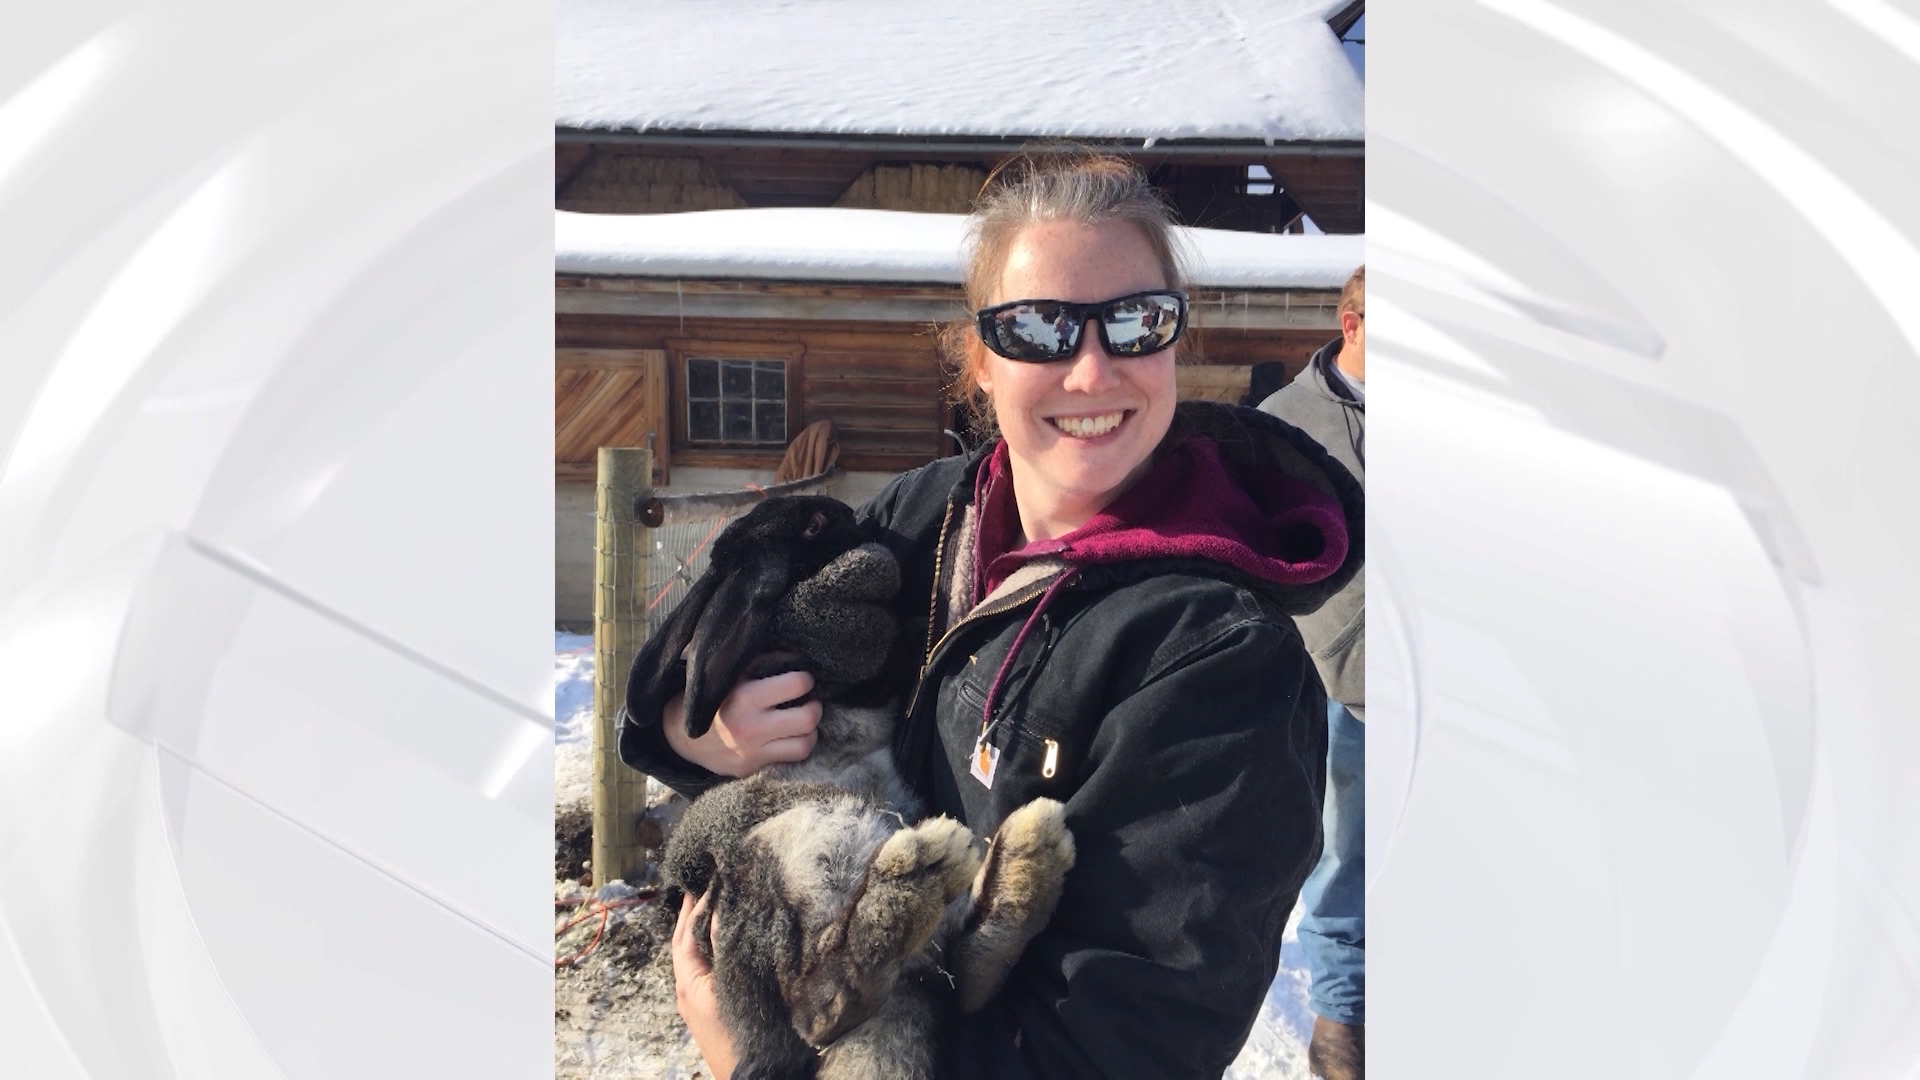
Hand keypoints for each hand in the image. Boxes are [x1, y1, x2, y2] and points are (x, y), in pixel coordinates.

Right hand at [664, 652, 821, 776]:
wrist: (680, 736)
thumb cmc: (712, 698)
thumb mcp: (731, 674)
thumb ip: (762, 661)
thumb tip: (796, 657)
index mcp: (745, 696)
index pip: (796, 685)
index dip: (805, 679)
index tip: (802, 679)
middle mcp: (751, 726)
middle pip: (807, 718)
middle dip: (815, 706)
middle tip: (809, 701)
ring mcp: (753, 751)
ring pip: (805, 743)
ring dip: (811, 730)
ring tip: (803, 721)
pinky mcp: (752, 768)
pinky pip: (790, 759)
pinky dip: (798, 746)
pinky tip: (792, 737)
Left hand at [673, 890, 737, 1078]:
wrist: (754, 1074)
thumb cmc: (744, 1032)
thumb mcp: (735, 984)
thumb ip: (727, 947)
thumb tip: (721, 909)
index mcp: (688, 983)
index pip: (686, 933)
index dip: (695, 905)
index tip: (705, 879)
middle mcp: (687, 990)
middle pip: (683, 944)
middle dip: (689, 914)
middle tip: (700, 885)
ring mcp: (697, 1002)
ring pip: (693, 957)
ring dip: (699, 931)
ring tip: (713, 906)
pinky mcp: (710, 1009)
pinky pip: (704, 970)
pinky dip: (710, 950)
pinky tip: (725, 942)